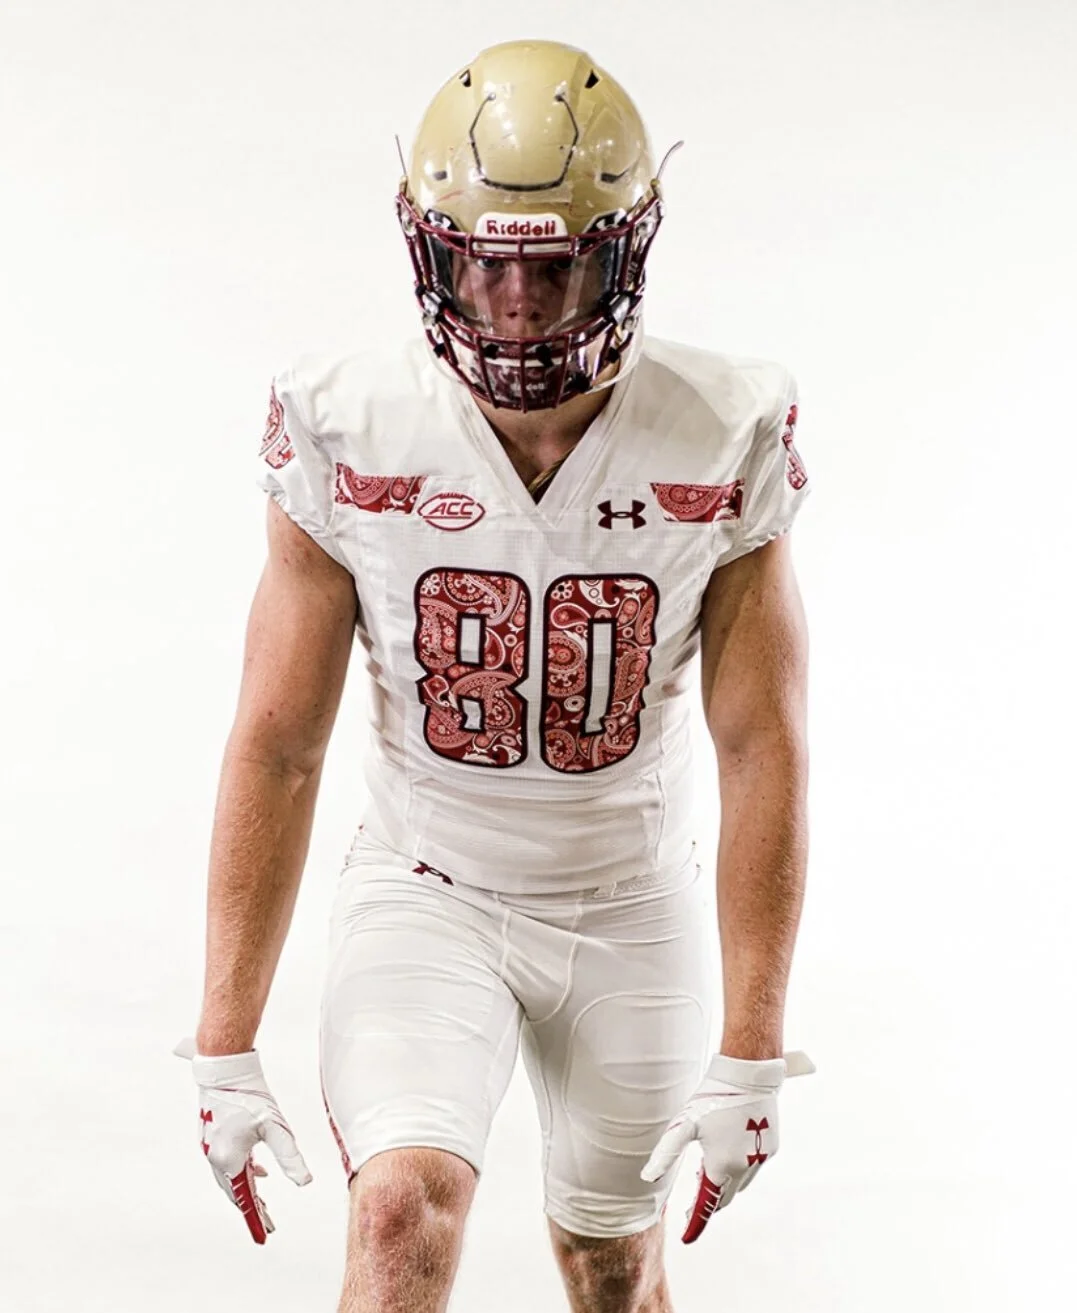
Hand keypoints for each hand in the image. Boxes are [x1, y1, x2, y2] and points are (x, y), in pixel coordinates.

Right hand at [174, 1037, 312, 1243]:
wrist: (224, 1069)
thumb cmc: (251, 1094)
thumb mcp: (275, 1128)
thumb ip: (289, 1157)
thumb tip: (304, 1182)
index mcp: (230, 1161)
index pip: (245, 1200)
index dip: (257, 1220)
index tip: (265, 1238)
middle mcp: (216, 1159)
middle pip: (236, 1193)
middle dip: (253, 1210)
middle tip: (267, 1226)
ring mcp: (210, 1148)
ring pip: (230, 1179)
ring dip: (247, 1191)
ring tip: (263, 1205)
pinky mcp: (211, 1137)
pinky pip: (227, 1164)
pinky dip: (242, 1173)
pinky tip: (257, 1169)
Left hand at [641, 1049, 814, 1242]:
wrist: (750, 1074)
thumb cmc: (712, 1097)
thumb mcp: (685, 1125)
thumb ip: (666, 1153)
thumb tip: (646, 1177)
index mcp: (722, 1166)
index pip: (706, 1205)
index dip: (695, 1222)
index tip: (686, 1237)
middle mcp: (745, 1168)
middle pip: (725, 1198)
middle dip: (708, 1203)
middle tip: (690, 1205)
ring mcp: (761, 1159)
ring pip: (741, 1184)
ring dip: (725, 1184)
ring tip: (705, 1172)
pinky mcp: (772, 1146)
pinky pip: (754, 1167)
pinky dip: (740, 1168)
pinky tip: (728, 1152)